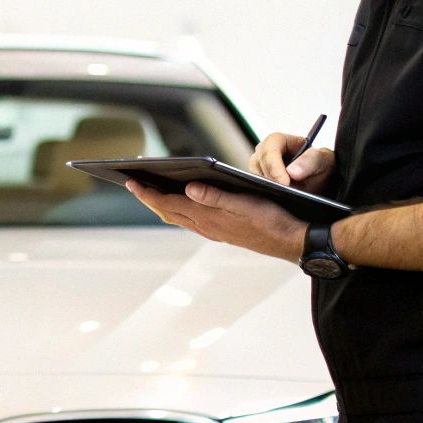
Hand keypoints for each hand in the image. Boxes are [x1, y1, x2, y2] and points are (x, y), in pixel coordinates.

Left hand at [125, 179, 307, 262]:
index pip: (168, 203)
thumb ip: (215, 196)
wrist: (292, 241)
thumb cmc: (272, 219)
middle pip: (168, 211)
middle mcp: (206, 226)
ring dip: (162, 204)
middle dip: (148, 197)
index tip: (130, 181)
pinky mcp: (223, 231)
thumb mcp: (245, 204)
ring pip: (178, 217)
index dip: (147, 193)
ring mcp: (214, 230)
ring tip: (149, 191)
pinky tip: (181, 203)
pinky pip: (191, 220)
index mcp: (208, 217)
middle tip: (132, 183)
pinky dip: (179, 210)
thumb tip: (187, 189)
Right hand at [251, 133, 335, 192]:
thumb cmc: (321, 165)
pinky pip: (257, 189)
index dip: (274, 167)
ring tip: (285, 199)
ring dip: (268, 189)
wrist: (320, 180)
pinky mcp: (259, 183)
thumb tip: (292, 172)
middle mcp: (264, 153)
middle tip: (285, 194)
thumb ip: (310, 162)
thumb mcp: (323, 160)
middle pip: (258, 164)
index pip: (269, 151)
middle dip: (270, 180)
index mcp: (278, 141)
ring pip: (254, 179)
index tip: (284, 184)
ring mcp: (259, 168)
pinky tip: (280, 202)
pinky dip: (267, 195)